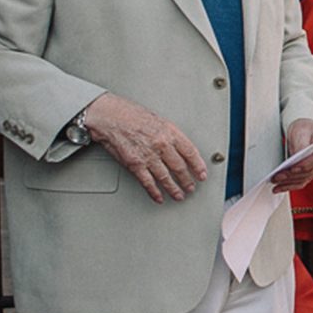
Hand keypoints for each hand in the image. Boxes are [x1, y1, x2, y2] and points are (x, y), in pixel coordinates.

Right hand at [83, 92, 208, 203]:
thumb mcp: (158, 120)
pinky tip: (159, 197)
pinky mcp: (135, 164)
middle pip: (180, 167)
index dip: (198, 166)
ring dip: (174, 189)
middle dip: (187, 180)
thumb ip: (170, 135)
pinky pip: (148, 182)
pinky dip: (154, 192)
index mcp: (170, 132)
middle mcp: (161, 145)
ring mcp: (148, 156)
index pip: (190, 152)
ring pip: (166, 178)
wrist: (110, 116)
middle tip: (192, 188)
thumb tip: (180, 148)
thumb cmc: (131, 115)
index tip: (202, 174)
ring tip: (179, 195)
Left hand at [273, 119, 312, 192]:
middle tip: (277, 176)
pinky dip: (290, 186)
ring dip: (289, 182)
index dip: (307, 164)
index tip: (293, 168)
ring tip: (275, 182)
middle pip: (312, 170)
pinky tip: (279, 187)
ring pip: (306, 178)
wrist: (304, 131)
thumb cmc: (303, 128)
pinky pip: (302, 182)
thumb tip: (297, 158)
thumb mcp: (301, 131)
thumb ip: (301, 145)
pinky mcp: (312, 173)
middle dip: (293, 175)